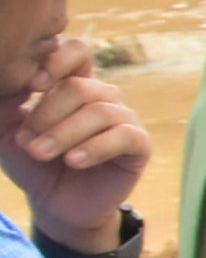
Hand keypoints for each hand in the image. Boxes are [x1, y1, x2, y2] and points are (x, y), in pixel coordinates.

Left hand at [2, 41, 146, 251]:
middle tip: (27, 142)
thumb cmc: (33, 163)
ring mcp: (124, 119)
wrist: (56, 205)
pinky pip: (123, 136)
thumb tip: (9, 78)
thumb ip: (6, 102)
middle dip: (48, 114)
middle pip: (80, 87)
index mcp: (73, 84)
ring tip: (41, 154)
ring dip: (64, 134)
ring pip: (99, 112)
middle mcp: (102, 97)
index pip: (77, 52)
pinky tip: (73, 161)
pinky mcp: (139, 145)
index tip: (32, 85)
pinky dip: (94, 148)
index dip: (57, 61)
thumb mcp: (7, 131)